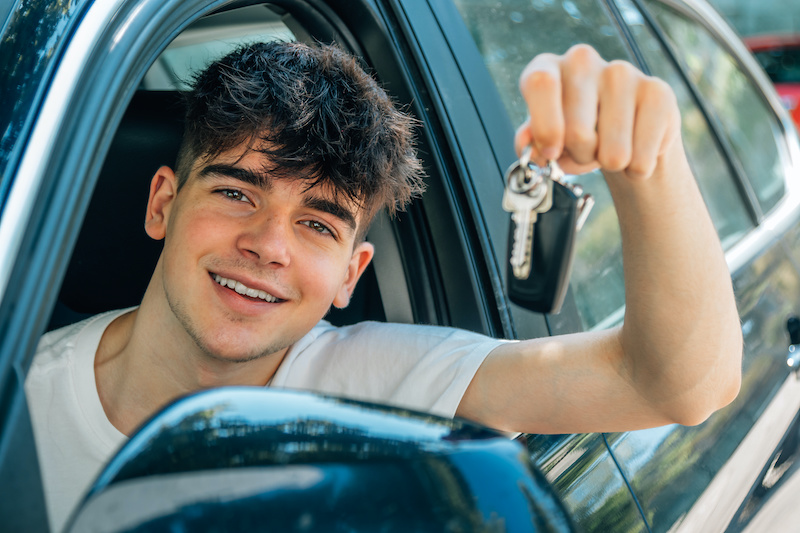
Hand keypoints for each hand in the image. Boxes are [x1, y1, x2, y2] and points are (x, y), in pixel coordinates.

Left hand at [514, 44, 680, 179]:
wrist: (625, 136)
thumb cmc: (577, 135)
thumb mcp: (546, 140)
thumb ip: (532, 142)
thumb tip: (527, 145)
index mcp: (547, 68)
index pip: (540, 84)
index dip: (546, 127)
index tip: (552, 153)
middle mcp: (583, 61)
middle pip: (576, 131)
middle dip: (580, 157)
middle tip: (586, 152)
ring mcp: (623, 72)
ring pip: (612, 151)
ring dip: (610, 165)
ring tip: (610, 149)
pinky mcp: (658, 92)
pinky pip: (641, 157)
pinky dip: (636, 168)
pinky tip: (636, 148)